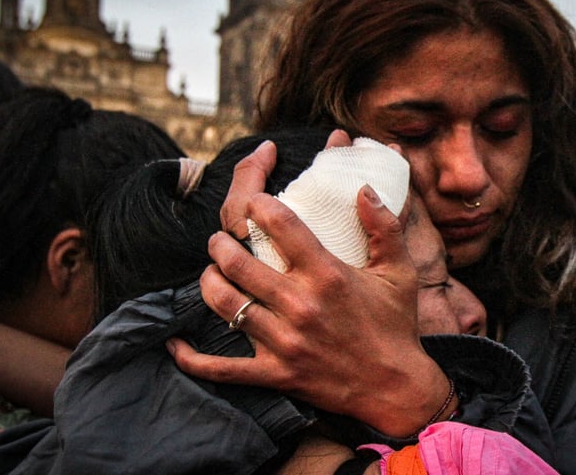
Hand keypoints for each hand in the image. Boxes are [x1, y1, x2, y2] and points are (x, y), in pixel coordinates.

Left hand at [170, 132, 451, 437]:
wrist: (395, 387)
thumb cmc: (396, 325)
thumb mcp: (399, 272)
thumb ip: (384, 226)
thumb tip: (364, 188)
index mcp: (327, 274)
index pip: (280, 223)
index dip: (258, 200)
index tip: (254, 198)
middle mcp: (300, 304)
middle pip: (237, 261)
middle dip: (219, 242)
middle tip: (220, 239)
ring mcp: (283, 341)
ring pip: (224, 303)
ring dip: (208, 281)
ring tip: (211, 271)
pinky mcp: (274, 372)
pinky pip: (221, 369)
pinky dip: (192, 357)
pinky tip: (176, 343)